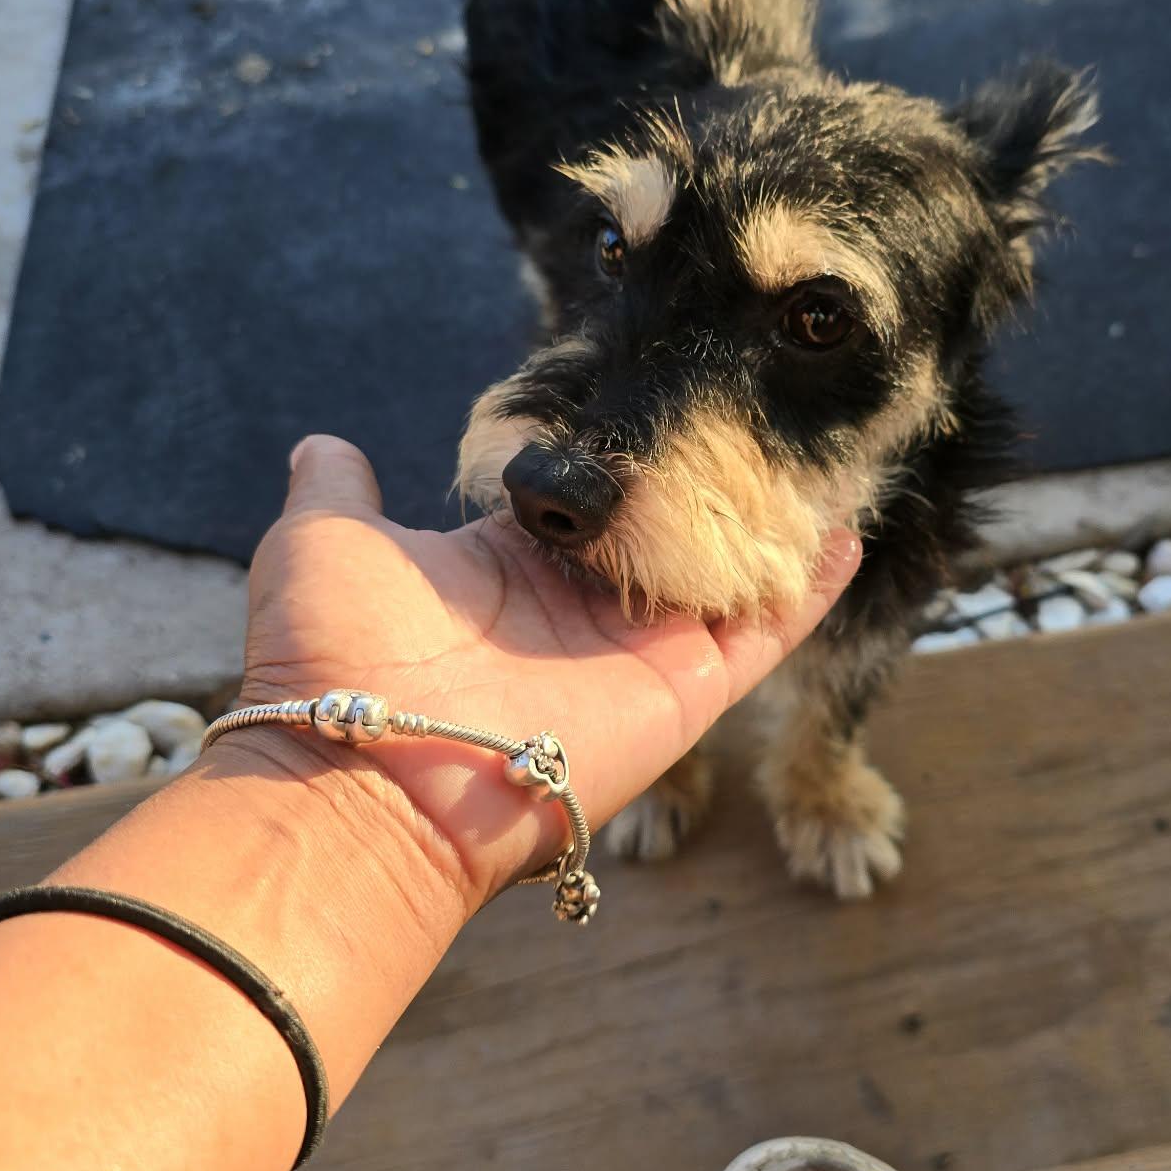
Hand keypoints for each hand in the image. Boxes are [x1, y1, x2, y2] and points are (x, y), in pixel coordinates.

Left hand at [229, 435, 860, 904]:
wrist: (369, 777)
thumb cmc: (337, 656)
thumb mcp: (326, 541)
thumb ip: (337, 487)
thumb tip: (322, 444)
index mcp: (512, 566)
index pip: (592, 501)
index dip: (630, 454)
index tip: (669, 393)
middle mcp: (585, 608)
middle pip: (670, 536)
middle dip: (713, 483)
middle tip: (767, 411)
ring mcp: (643, 651)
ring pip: (728, 576)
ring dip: (773, 522)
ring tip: (826, 454)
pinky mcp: (690, 689)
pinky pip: (767, 628)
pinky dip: (810, 582)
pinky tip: (847, 525)